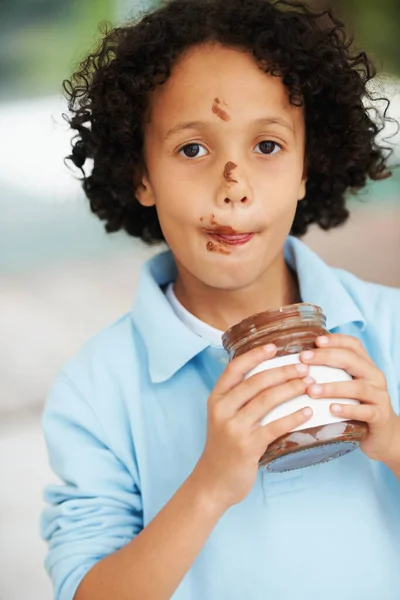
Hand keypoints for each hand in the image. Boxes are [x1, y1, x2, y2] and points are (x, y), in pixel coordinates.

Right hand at [194, 344, 313, 510]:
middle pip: (256, 381)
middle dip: (283, 371)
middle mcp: (222, 409)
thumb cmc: (224, 445)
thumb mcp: (223, 417)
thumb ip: (238, 398)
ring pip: (266, 400)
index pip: (235, 368)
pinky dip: (294, 417)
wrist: (214, 481)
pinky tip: (308, 412)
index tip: (275, 346)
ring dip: (291, 389)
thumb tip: (268, 375)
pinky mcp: (247, 446)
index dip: (255, 355)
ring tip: (310, 384)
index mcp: (216, 398)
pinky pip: (275, 427)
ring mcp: (233, 428)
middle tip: (304, 366)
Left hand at [300, 333, 399, 464]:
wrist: (382, 435)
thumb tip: (298, 362)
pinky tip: (331, 409)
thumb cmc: (357, 406)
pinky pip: (365, 411)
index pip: (353, 345)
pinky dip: (348, 409)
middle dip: (326, 357)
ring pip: (357, 387)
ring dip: (332, 387)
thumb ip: (331, 372)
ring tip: (311, 390)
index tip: (315, 341)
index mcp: (366, 365)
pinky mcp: (380, 416)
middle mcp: (374, 377)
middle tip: (304, 359)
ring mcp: (379, 396)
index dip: (335, 340)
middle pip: (352, 360)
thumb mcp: (347, 385)